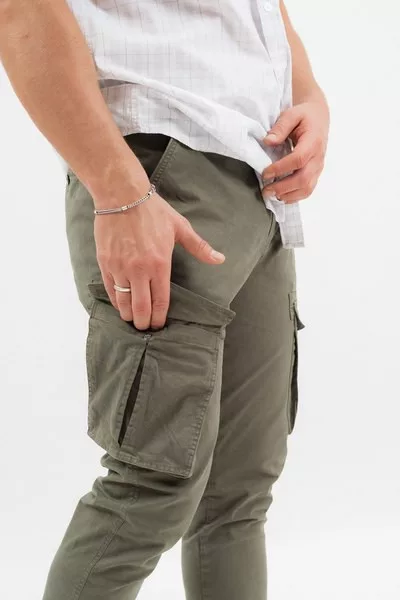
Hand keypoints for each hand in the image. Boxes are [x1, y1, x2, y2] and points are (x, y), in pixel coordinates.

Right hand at [93, 190, 224, 329]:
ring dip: (128, 315)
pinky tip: (120, 305)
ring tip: (132, 319)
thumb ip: (199, 247)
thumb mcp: (180, 227)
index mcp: (159, 264)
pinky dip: (116, 301)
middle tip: (145, 327)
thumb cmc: (152, 211)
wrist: (121, 195)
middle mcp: (139, 270)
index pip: (160, 301)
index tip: (159, 325)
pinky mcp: (105, 263)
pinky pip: (110, 289)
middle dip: (144, 323)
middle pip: (141, 308)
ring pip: (123, 302)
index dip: (159, 317)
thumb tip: (220, 259)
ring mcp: (120, 268)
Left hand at [261, 96, 328, 203]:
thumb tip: (268, 141)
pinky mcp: (315, 174)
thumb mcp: (291, 114)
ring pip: (307, 188)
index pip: (298, 159)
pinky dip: (294, 197)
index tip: (265, 173)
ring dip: (288, 195)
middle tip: (266, 190)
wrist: (319, 118)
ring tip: (272, 195)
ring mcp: (318, 168)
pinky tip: (281, 196)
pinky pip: (308, 190)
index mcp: (313, 141)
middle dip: (283, 187)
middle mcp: (318, 157)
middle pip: (303, 179)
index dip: (281, 168)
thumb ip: (280, 127)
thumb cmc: (304, 116)